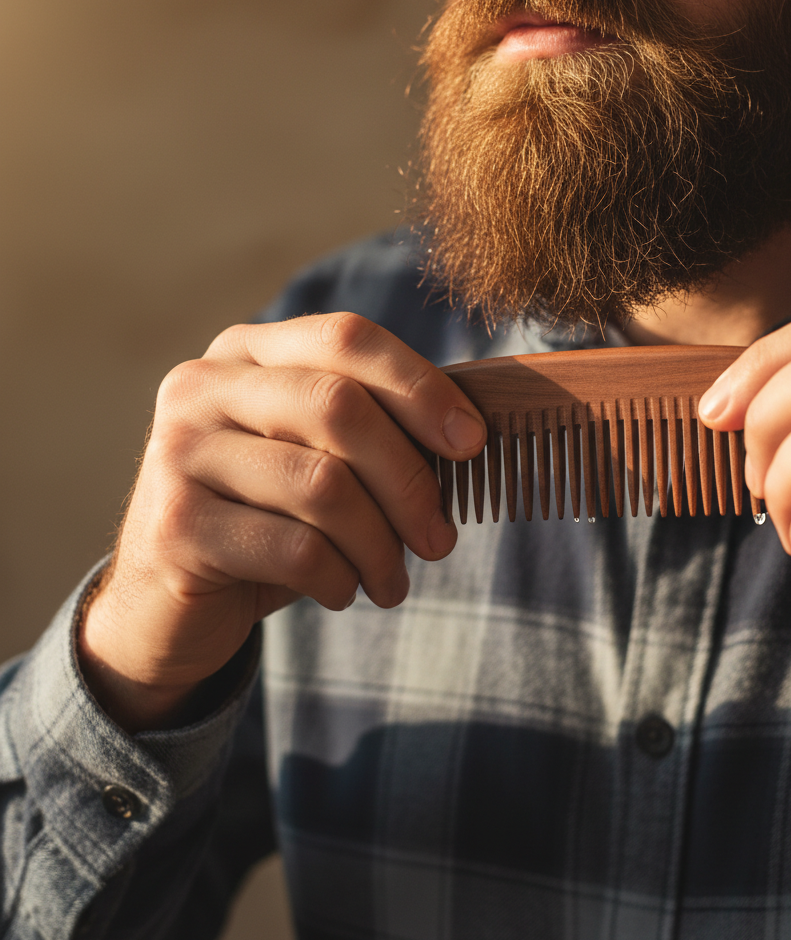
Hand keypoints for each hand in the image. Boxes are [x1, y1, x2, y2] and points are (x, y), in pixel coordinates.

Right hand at [79, 313, 485, 731]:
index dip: (422, 387)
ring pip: (323, 485)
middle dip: (410, 481)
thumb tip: (471, 434)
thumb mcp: (319, 462)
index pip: (347, 338)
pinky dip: (340, 579)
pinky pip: (296, 549)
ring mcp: (180, 452)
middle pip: (340, 407)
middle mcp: (204, 387)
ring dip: (380, 546)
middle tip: (440, 540)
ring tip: (392, 581)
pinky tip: (342, 592)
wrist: (168, 601)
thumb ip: (376, 433)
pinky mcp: (176, 525)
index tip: (472, 443)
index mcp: (247, 353)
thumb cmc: (268, 520)